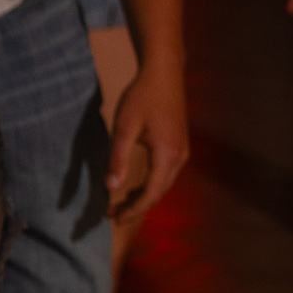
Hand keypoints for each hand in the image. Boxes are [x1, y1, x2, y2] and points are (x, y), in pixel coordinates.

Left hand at [107, 58, 189, 218]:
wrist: (163, 73)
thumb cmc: (142, 96)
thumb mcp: (124, 127)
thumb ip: (118, 157)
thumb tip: (111, 186)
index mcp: (167, 154)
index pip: (151, 193)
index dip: (133, 210)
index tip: (113, 219)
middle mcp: (179, 157)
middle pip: (159, 193)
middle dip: (136, 207)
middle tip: (111, 215)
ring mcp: (181, 151)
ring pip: (162, 184)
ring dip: (142, 197)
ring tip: (119, 204)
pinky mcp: (178, 145)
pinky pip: (165, 174)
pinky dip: (149, 185)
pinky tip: (134, 186)